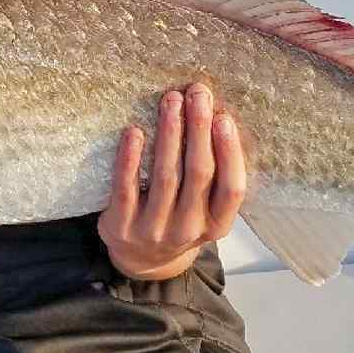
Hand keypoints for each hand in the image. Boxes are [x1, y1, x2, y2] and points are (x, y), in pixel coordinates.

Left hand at [98, 83, 246, 280]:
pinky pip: (126, 187)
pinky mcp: (122, 225)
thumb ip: (214, 176)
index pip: (232, 189)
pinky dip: (130, 158)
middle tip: (198, 93)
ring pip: (165, 176)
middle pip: (198, 174)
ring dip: (169, 133)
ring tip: (171, 101)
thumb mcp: (205, 209)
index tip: (224, 118)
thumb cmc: (179, 219)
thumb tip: (217, 116)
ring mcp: (153, 230)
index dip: (230, 153)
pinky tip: (134, 131)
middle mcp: (188, 229)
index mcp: (217, 225)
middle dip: (199, 129)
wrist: (141, 259)